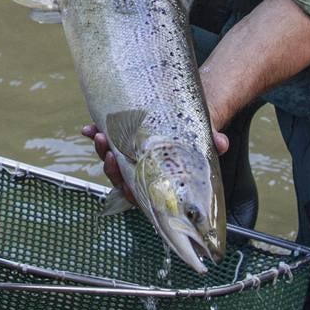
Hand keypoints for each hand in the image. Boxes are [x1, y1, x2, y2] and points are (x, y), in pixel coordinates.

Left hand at [81, 124, 229, 206]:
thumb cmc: (193, 136)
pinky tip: (88, 128)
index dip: (128, 190)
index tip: (123, 181)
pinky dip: (94, 133)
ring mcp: (126, 155)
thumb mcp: (203, 139)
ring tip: (99, 135)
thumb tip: (221, 143)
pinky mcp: (119, 138)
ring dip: (101, 149)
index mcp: (156, 182)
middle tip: (108, 150)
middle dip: (110, 166)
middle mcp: (138, 171)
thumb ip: (212, 143)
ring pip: (110, 158)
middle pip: (119, 177)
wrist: (185, 114)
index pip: (138, 194)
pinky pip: (105, 139)